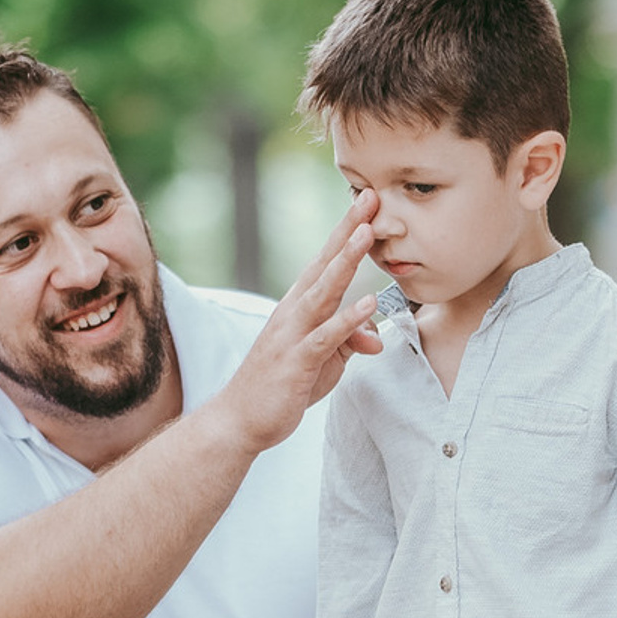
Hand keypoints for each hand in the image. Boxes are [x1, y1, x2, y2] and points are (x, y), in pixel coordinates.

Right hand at [217, 192, 383, 454]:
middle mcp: (293, 312)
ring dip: (345, 261)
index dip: (347, 232)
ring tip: (367, 234)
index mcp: (299, 306)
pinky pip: (325, 337)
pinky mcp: (296, 361)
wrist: (241, 419)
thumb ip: (349, 341)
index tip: (370, 203)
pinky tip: (366, 302)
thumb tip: (375, 336)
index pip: (326, 261)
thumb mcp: (325, 361)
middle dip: (348, 231)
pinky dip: (346, 319)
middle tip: (371, 198)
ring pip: (323, 291)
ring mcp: (292, 334)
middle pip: (324, 263)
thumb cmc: (282, 385)